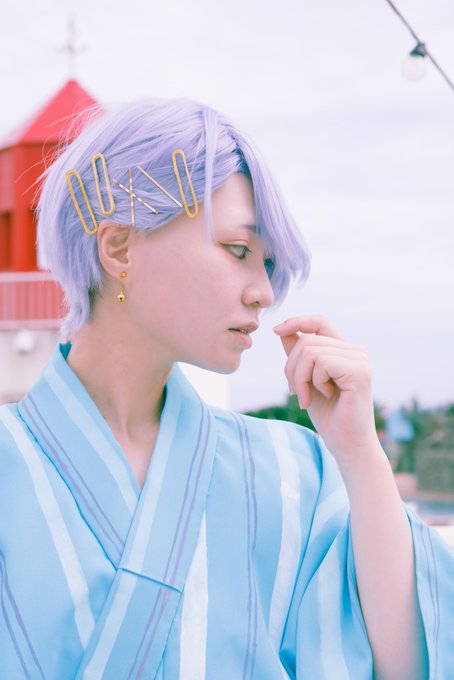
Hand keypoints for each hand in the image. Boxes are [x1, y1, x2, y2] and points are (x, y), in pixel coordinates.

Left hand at [273, 315, 379, 463]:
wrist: (347, 444)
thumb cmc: (329, 415)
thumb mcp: (306, 380)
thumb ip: (298, 356)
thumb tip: (283, 330)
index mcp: (344, 350)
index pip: (319, 322)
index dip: (297, 322)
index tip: (276, 331)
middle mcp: (355, 351)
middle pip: (307, 340)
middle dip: (291, 367)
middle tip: (294, 392)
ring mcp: (359, 359)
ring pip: (310, 351)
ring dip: (300, 377)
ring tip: (307, 397)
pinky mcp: (359, 371)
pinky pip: (320, 362)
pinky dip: (313, 382)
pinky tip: (325, 396)